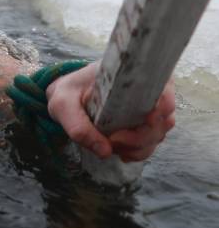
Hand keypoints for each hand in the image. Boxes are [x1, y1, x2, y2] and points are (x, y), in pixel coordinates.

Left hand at [46, 60, 175, 161]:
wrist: (69, 97)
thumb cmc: (69, 93)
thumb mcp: (63, 104)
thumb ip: (78, 126)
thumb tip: (106, 151)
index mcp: (133, 75)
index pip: (164, 89)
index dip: (161, 107)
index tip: (144, 120)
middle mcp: (148, 91)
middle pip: (162, 120)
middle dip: (139, 137)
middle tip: (112, 139)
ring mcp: (150, 110)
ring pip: (158, 135)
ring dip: (136, 147)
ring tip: (111, 142)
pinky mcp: (145, 126)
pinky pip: (151, 144)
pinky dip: (136, 152)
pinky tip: (119, 151)